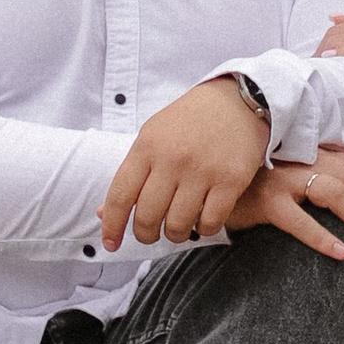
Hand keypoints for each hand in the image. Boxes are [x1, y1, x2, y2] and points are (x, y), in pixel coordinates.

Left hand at [100, 79, 272, 250]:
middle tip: (151, 234)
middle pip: (148, 217)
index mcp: (147, 146)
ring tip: (178, 226)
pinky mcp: (230, 180)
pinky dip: (203, 230)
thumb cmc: (191, 120)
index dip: (113, 226)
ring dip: (175, 234)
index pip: (121, 196)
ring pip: (178, 225)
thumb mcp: (153, 135)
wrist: (237, 100)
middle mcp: (172, 159)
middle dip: (146, 234)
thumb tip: (105, 213)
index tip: (111, 243)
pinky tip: (202, 220)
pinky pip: (209, 223)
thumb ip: (133, 172)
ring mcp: (202, 170)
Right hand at [227, 150, 343, 261]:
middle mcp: (298, 162)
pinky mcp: (266, 201)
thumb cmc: (250, 189)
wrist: (207, 187)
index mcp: (306, 155)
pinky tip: (341, 253)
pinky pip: (301, 221)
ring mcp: (282, 180)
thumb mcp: (286, 181)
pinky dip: (323, 238)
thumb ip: (311, 186)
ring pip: (332, 191)